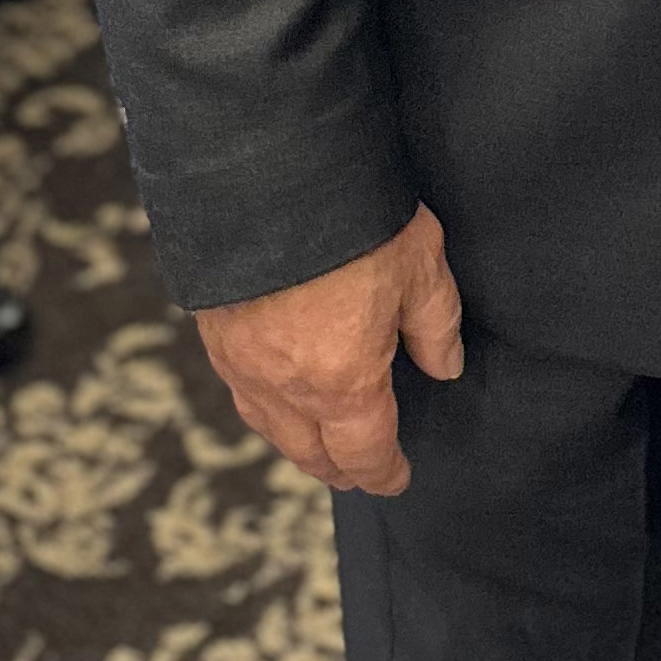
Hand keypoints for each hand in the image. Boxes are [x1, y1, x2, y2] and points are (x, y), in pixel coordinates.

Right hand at [195, 203, 463, 494]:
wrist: (266, 180)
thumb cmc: (355, 224)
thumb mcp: (421, 267)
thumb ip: (436, 326)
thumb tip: (445, 367)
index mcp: (343, 382)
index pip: (366, 451)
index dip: (384, 472)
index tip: (396, 479)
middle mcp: (286, 388)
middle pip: (312, 452)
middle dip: (340, 468)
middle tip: (358, 473)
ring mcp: (243, 364)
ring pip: (271, 428)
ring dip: (298, 445)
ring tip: (317, 446)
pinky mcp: (215, 333)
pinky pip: (242, 392)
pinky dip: (265, 410)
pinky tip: (274, 397)